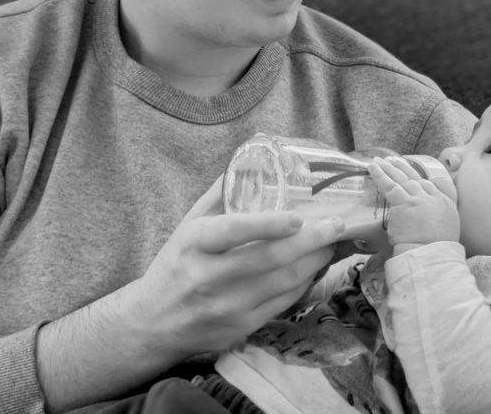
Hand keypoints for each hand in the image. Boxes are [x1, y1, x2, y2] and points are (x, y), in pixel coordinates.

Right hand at [129, 176, 345, 355]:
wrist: (153, 323)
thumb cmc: (176, 265)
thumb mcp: (187, 226)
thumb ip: (219, 196)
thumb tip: (253, 161)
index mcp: (194, 244)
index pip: (233, 231)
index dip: (268, 224)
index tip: (298, 216)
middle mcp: (209, 276)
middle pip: (269, 259)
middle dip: (310, 241)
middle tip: (336, 225)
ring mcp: (227, 306)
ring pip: (283, 282)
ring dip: (314, 261)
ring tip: (332, 243)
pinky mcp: (241, 328)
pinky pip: (283, 303)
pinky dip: (304, 284)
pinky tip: (315, 268)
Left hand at [368, 157, 459, 251]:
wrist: (431, 256)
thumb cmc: (435, 251)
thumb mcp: (447, 232)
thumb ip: (437, 221)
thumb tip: (424, 221)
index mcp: (446, 204)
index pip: (431, 184)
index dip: (418, 178)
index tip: (410, 171)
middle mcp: (434, 198)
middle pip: (416, 178)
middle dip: (403, 168)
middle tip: (393, 160)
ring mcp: (419, 198)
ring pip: (402, 179)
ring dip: (389, 168)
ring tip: (380, 160)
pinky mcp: (403, 203)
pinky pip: (389, 185)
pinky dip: (380, 174)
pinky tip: (372, 167)